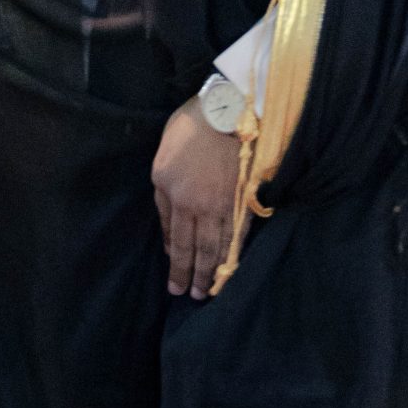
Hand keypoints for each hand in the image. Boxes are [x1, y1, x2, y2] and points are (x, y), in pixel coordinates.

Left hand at [152, 99, 244, 299]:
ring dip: (215, 270)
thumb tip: (167, 236)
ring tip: (212, 289)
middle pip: (199, 250)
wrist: (226, 110)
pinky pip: (241, 232)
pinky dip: (237, 252)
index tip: (174, 287)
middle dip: (196, 275)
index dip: (176, 267)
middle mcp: (201, 207)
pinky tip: (235, 264)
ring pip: (220, 246)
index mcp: (177, 198)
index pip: (177, 242)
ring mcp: (226, 204)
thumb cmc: (188, 132)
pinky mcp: (246, 197)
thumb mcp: (161, 165)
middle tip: (194, 297)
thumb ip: (163, 202)